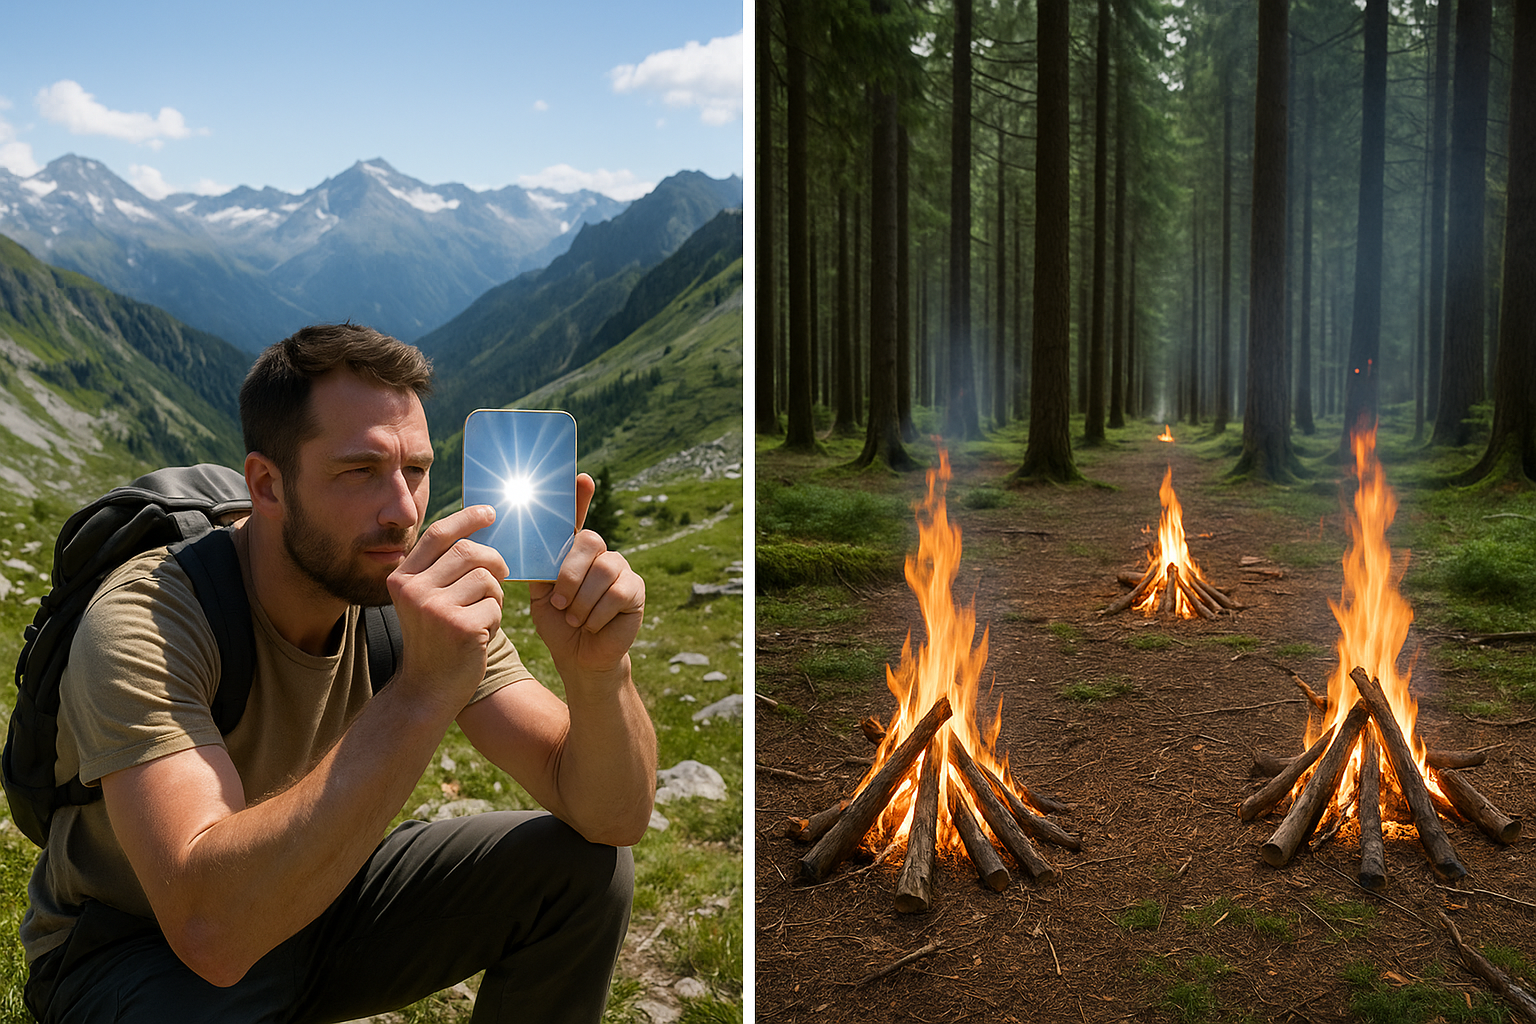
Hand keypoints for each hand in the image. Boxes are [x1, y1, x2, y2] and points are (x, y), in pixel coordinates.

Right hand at [386, 505, 508, 712]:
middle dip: (493, 560)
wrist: (427, 690)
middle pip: (468, 551)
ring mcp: (435, 608)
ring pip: (486, 578)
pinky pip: (495, 605)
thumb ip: (441, 570)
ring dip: (494, 595)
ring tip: (482, 615)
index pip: (438, 534)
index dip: (466, 519)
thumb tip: (477, 533)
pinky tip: (480, 636)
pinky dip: (495, 619)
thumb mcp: (427, 601)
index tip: (490, 512)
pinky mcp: (460, 626)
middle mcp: (413, 590)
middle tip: (501, 575)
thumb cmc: (436, 641)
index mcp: (402, 578)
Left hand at [529, 474, 644, 679]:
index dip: (580, 497)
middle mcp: (599, 554)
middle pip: (589, 541)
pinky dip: (598, 614)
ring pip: (603, 569)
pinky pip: (618, 592)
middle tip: (560, 602)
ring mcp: (621, 569)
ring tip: (575, 618)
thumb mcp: (540, 596)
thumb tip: (529, 545)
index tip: (581, 478)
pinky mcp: (636, 589)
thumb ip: (539, 568)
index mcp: (573, 551)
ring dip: (582, 600)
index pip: (576, 518)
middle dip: (569, 575)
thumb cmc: (559, 624)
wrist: (579, 658)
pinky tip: (593, 624)